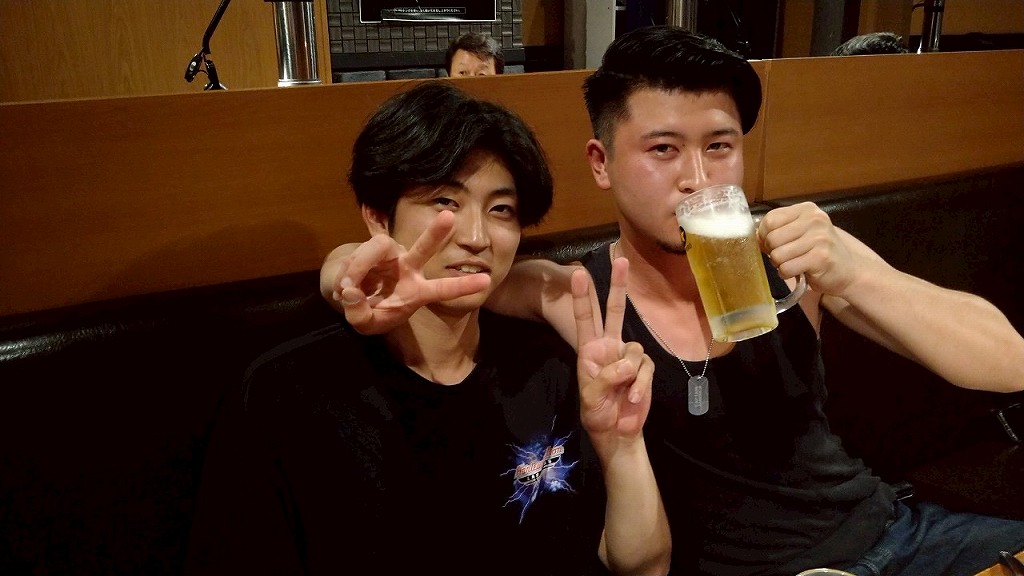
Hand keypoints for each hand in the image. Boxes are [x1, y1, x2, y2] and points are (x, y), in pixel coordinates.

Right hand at [327, 210, 490, 333]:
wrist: (347, 295)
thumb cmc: (367, 311)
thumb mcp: (364, 323)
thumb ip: (359, 313)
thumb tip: (351, 291)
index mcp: (417, 291)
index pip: (443, 289)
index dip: (463, 285)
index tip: (487, 280)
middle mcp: (408, 268)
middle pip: (424, 248)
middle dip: (435, 232)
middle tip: (449, 216)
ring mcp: (390, 255)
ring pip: (378, 248)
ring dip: (360, 267)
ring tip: (349, 289)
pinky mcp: (371, 248)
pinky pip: (358, 255)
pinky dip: (346, 272)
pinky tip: (343, 286)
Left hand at [572, 257, 652, 442]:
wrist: (617, 433)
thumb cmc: (596, 412)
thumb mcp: (591, 396)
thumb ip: (605, 377)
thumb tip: (627, 364)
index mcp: (589, 349)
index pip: (585, 318)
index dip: (581, 297)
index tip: (577, 274)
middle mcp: (609, 346)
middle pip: (615, 311)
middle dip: (618, 285)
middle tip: (621, 260)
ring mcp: (627, 357)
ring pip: (634, 349)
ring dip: (630, 374)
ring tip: (623, 393)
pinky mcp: (644, 369)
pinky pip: (646, 369)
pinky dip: (641, 385)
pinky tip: (633, 399)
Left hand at [758, 201, 864, 296]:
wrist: (848, 270)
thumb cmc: (818, 251)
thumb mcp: (800, 232)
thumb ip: (778, 229)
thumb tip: (753, 236)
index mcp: (806, 209)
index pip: (770, 219)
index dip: (764, 235)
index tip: (772, 244)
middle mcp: (815, 220)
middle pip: (772, 238)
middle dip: (772, 252)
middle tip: (785, 256)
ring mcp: (819, 238)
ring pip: (777, 255)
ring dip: (780, 264)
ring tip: (794, 263)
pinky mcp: (821, 258)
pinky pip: (787, 268)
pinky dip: (787, 274)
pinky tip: (799, 271)